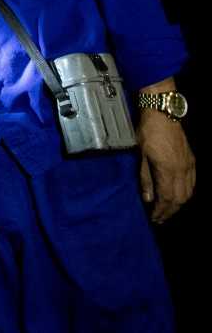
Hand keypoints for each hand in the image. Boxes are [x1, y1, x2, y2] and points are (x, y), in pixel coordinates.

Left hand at [136, 84, 194, 222]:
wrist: (163, 115)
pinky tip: (178, 196)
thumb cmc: (148, 133)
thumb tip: (148, 199)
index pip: (166, 198)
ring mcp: (189, 166)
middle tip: (160, 218)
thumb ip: (145, 179)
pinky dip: (186, 194)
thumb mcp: (141, 156)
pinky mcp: (191, 161)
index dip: (161, 211)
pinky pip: (192, 183)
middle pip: (179, 199)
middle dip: (170, 211)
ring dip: (178, 204)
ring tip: (168, 211)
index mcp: (168, 171)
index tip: (154, 218)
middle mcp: (182, 171)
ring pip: (188, 193)